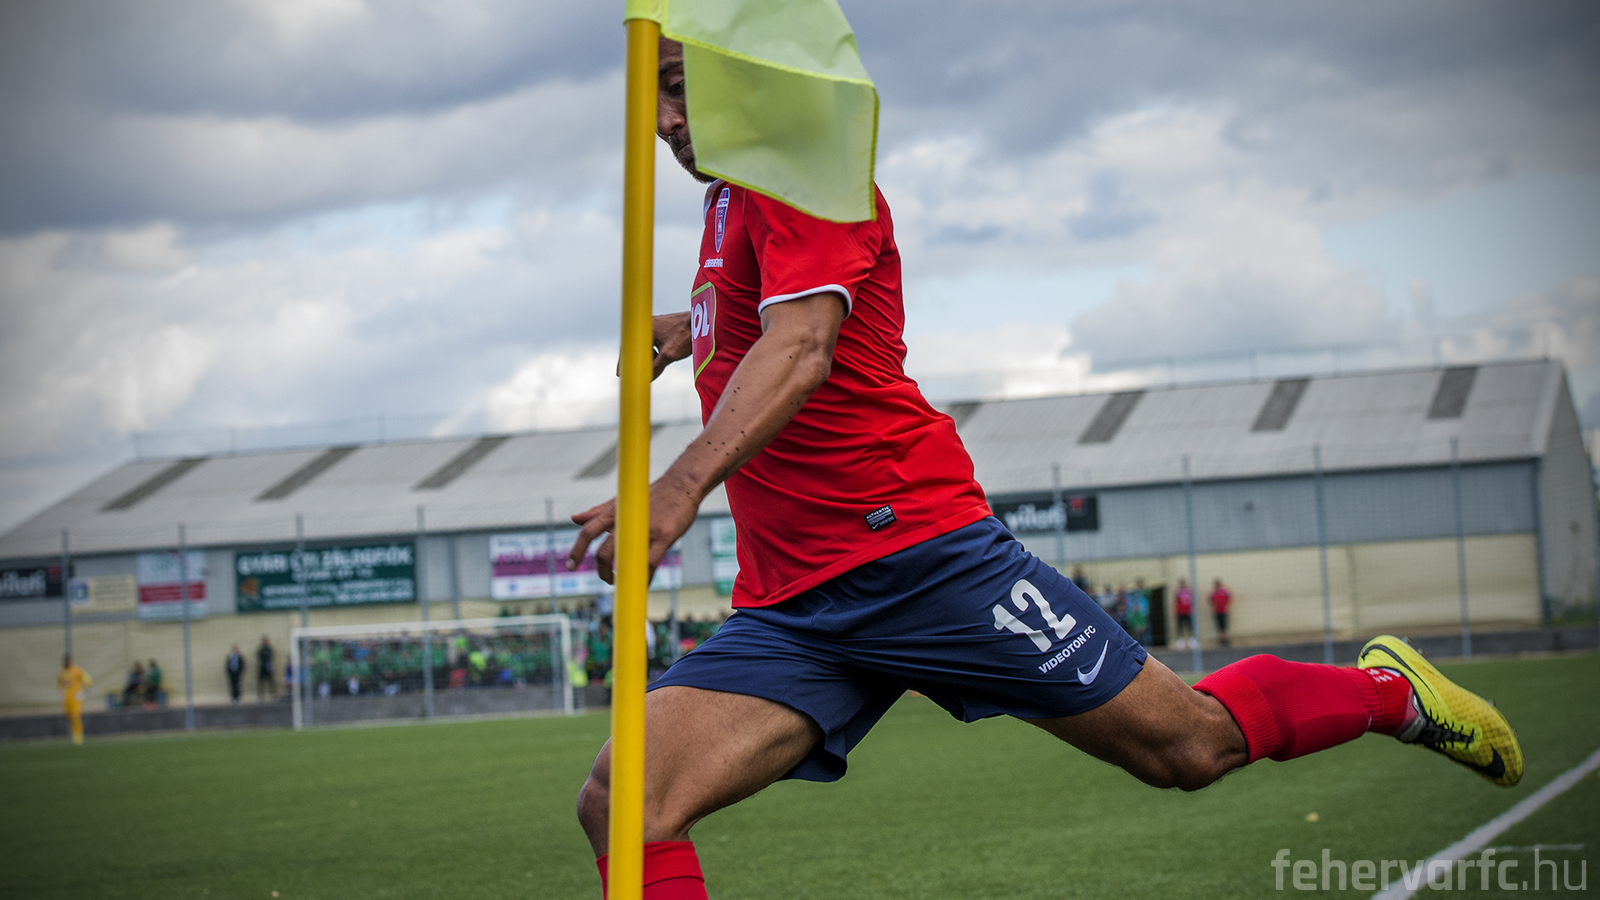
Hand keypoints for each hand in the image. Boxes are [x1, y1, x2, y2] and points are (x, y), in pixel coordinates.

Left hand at [567, 473, 701, 584]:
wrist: (682, 484)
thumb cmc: (652, 494)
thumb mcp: (621, 501)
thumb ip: (597, 512)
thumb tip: (574, 519)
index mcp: (614, 512)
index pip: (588, 532)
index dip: (576, 550)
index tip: (570, 567)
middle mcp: (626, 522)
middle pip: (603, 553)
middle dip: (601, 571)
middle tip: (606, 579)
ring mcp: (644, 530)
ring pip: (623, 560)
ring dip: (619, 577)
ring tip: (620, 582)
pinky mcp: (662, 537)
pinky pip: (649, 564)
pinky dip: (644, 578)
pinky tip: (644, 582)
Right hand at [616, 312, 691, 380]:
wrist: (705, 321)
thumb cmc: (685, 336)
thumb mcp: (668, 356)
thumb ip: (655, 367)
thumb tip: (645, 379)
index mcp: (645, 328)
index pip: (629, 348)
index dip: (624, 362)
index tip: (621, 374)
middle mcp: (649, 323)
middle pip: (638, 345)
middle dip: (639, 360)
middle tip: (639, 372)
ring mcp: (658, 323)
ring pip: (648, 343)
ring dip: (650, 356)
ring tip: (656, 367)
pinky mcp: (666, 325)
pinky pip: (655, 340)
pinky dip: (656, 350)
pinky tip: (665, 358)